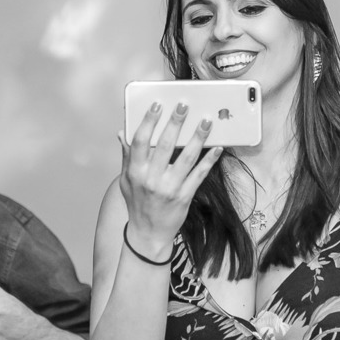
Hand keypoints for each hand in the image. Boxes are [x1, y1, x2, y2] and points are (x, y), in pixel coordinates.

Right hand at [118, 101, 222, 258]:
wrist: (148, 234)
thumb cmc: (137, 204)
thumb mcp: (126, 180)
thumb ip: (126, 156)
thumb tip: (122, 133)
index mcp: (135, 172)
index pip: (140, 141)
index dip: (149, 121)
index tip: (157, 105)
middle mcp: (151, 179)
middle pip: (164, 145)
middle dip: (176, 123)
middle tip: (184, 106)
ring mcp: (169, 188)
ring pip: (186, 158)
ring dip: (197, 138)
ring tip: (206, 121)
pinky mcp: (184, 197)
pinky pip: (199, 175)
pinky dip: (209, 160)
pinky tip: (217, 148)